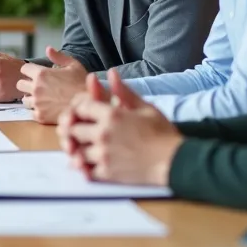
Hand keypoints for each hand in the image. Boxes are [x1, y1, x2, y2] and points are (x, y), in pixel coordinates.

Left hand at [15, 47, 90, 123]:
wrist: (89, 104)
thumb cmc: (82, 83)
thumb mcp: (73, 65)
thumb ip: (58, 57)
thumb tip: (48, 49)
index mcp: (42, 74)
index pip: (24, 69)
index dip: (29, 70)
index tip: (35, 74)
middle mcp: (36, 88)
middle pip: (20, 84)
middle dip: (27, 84)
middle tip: (37, 87)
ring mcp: (37, 103)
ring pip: (24, 100)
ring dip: (31, 98)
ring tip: (42, 99)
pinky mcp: (40, 116)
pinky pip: (31, 112)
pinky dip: (36, 111)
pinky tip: (46, 108)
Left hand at [61, 71, 181, 185]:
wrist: (174, 161)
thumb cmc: (162, 132)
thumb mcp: (145, 107)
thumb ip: (124, 91)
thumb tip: (110, 73)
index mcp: (110, 115)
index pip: (80, 108)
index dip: (79, 109)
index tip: (83, 113)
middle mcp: (102, 134)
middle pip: (72, 129)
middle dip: (73, 128)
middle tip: (78, 130)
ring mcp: (103, 155)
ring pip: (75, 151)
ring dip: (76, 148)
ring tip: (81, 147)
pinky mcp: (106, 173)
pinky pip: (84, 171)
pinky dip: (83, 167)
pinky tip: (87, 164)